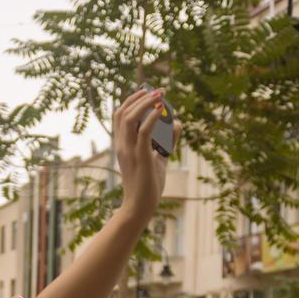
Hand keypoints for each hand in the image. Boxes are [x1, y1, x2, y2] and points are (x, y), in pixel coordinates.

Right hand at [114, 88, 182, 222]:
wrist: (140, 207)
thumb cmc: (148, 185)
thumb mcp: (159, 159)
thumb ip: (168, 141)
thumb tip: (178, 122)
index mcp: (122, 145)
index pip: (120, 116)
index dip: (132, 100)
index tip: (148, 92)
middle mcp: (122, 146)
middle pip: (123, 112)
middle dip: (139, 97)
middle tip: (159, 90)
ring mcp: (129, 151)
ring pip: (130, 118)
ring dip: (145, 103)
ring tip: (161, 95)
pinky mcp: (140, 157)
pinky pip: (143, 131)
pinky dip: (152, 117)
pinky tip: (162, 111)